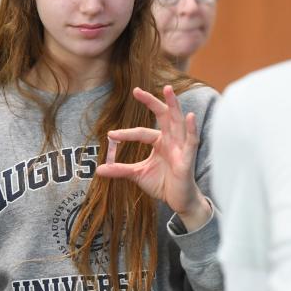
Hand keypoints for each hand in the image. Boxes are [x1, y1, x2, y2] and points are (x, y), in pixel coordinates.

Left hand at [95, 85, 210, 229]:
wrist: (178, 200)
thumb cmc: (162, 184)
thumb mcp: (137, 175)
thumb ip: (120, 169)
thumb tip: (98, 169)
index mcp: (160, 141)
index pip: (141, 132)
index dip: (125, 133)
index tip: (110, 135)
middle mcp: (171, 140)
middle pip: (162, 115)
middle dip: (152, 102)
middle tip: (137, 90)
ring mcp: (181, 147)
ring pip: (177, 121)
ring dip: (174, 105)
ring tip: (168, 90)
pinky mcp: (189, 158)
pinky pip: (192, 141)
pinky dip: (191, 129)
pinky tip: (189, 116)